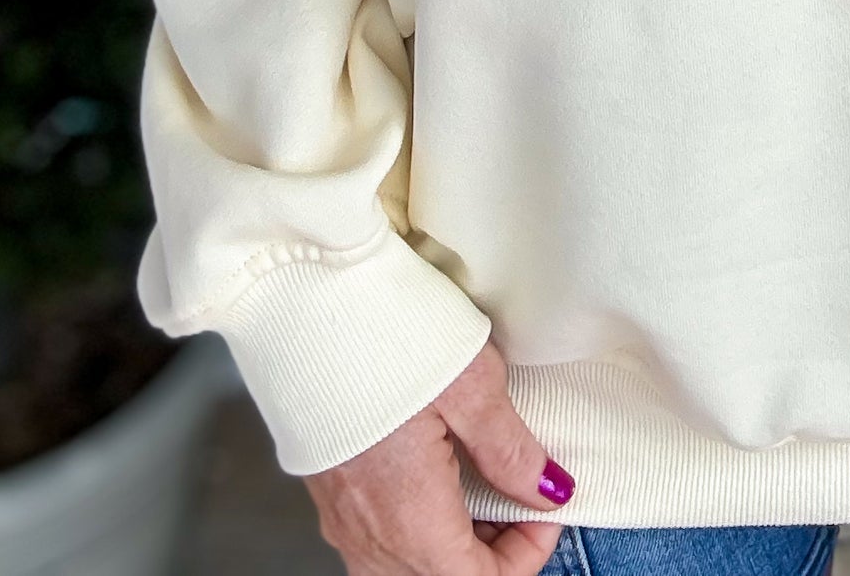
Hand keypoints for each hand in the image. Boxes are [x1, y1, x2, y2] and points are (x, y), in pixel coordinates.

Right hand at [304, 340, 569, 574]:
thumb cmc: (386, 332)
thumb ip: (510, 450)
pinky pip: (378, 539)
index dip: (525, 557)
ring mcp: (340, 515)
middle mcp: (368, 532)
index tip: (547, 507)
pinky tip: (438, 472)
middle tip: (522, 495)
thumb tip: (548, 490)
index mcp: (410, 517)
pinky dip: (419, 526)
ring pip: (405, 566)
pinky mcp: (328, 489)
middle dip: (491, 554)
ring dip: (453, 542)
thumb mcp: (472, 383)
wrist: (302, 300)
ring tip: (484, 483)